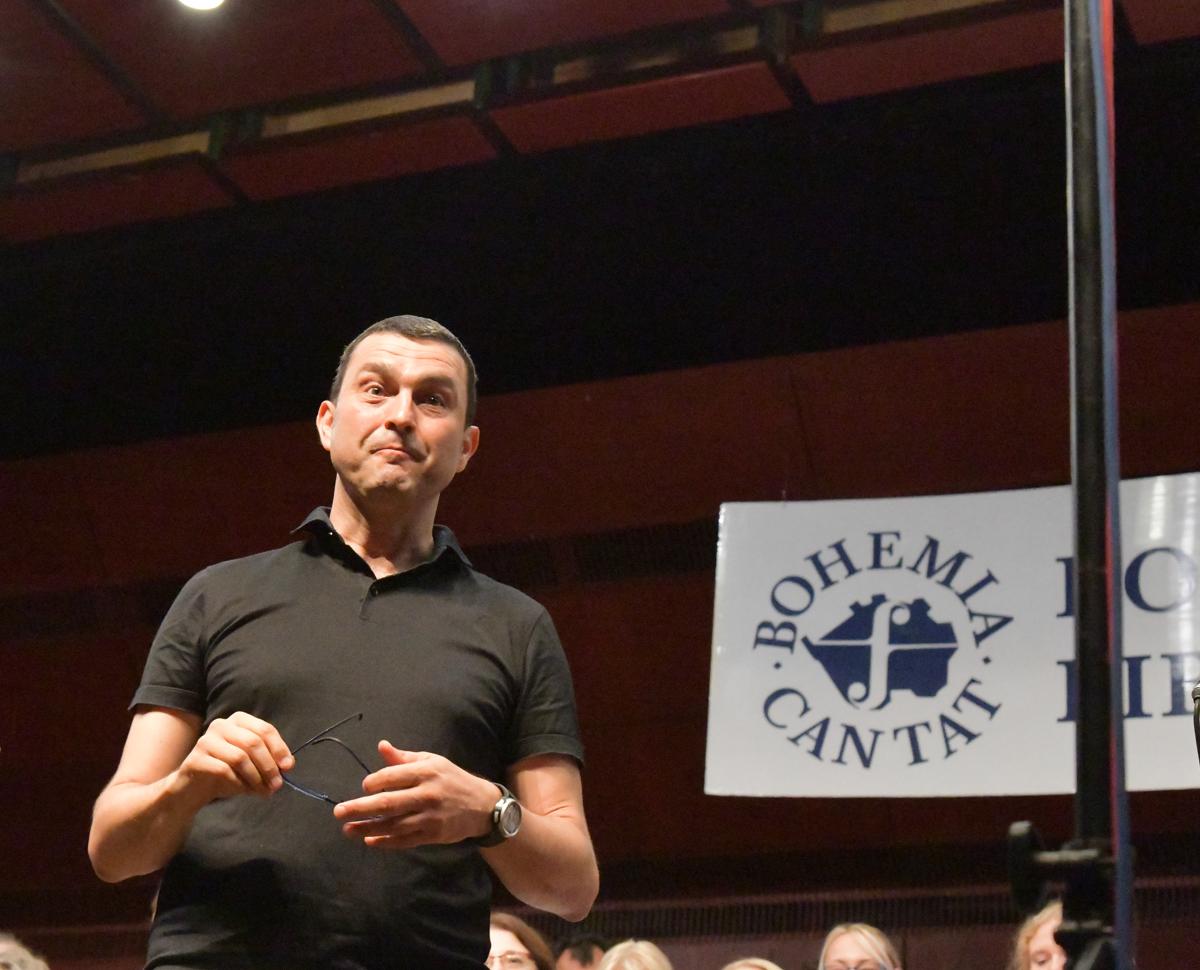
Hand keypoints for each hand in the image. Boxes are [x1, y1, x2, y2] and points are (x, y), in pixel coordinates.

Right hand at [170, 712, 293, 805]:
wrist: (193, 789)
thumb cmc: (228, 773)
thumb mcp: (252, 764)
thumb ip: (269, 760)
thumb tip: (287, 765)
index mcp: (238, 720)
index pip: (265, 730)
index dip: (279, 748)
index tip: (288, 767)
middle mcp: (221, 725)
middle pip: (254, 743)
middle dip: (269, 766)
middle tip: (276, 785)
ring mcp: (206, 740)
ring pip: (240, 757)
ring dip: (255, 778)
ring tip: (261, 791)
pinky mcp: (195, 759)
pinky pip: (224, 771)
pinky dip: (237, 783)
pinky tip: (241, 790)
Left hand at [332, 741, 496, 848]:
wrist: (482, 805)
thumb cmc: (451, 779)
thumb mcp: (432, 761)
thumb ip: (404, 758)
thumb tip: (381, 746)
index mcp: (426, 771)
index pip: (391, 777)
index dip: (373, 783)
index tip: (363, 787)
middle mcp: (427, 793)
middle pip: (387, 803)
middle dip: (359, 808)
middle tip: (338, 812)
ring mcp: (429, 816)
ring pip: (392, 825)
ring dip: (367, 828)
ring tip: (347, 829)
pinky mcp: (432, 834)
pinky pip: (404, 840)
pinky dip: (386, 842)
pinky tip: (370, 840)